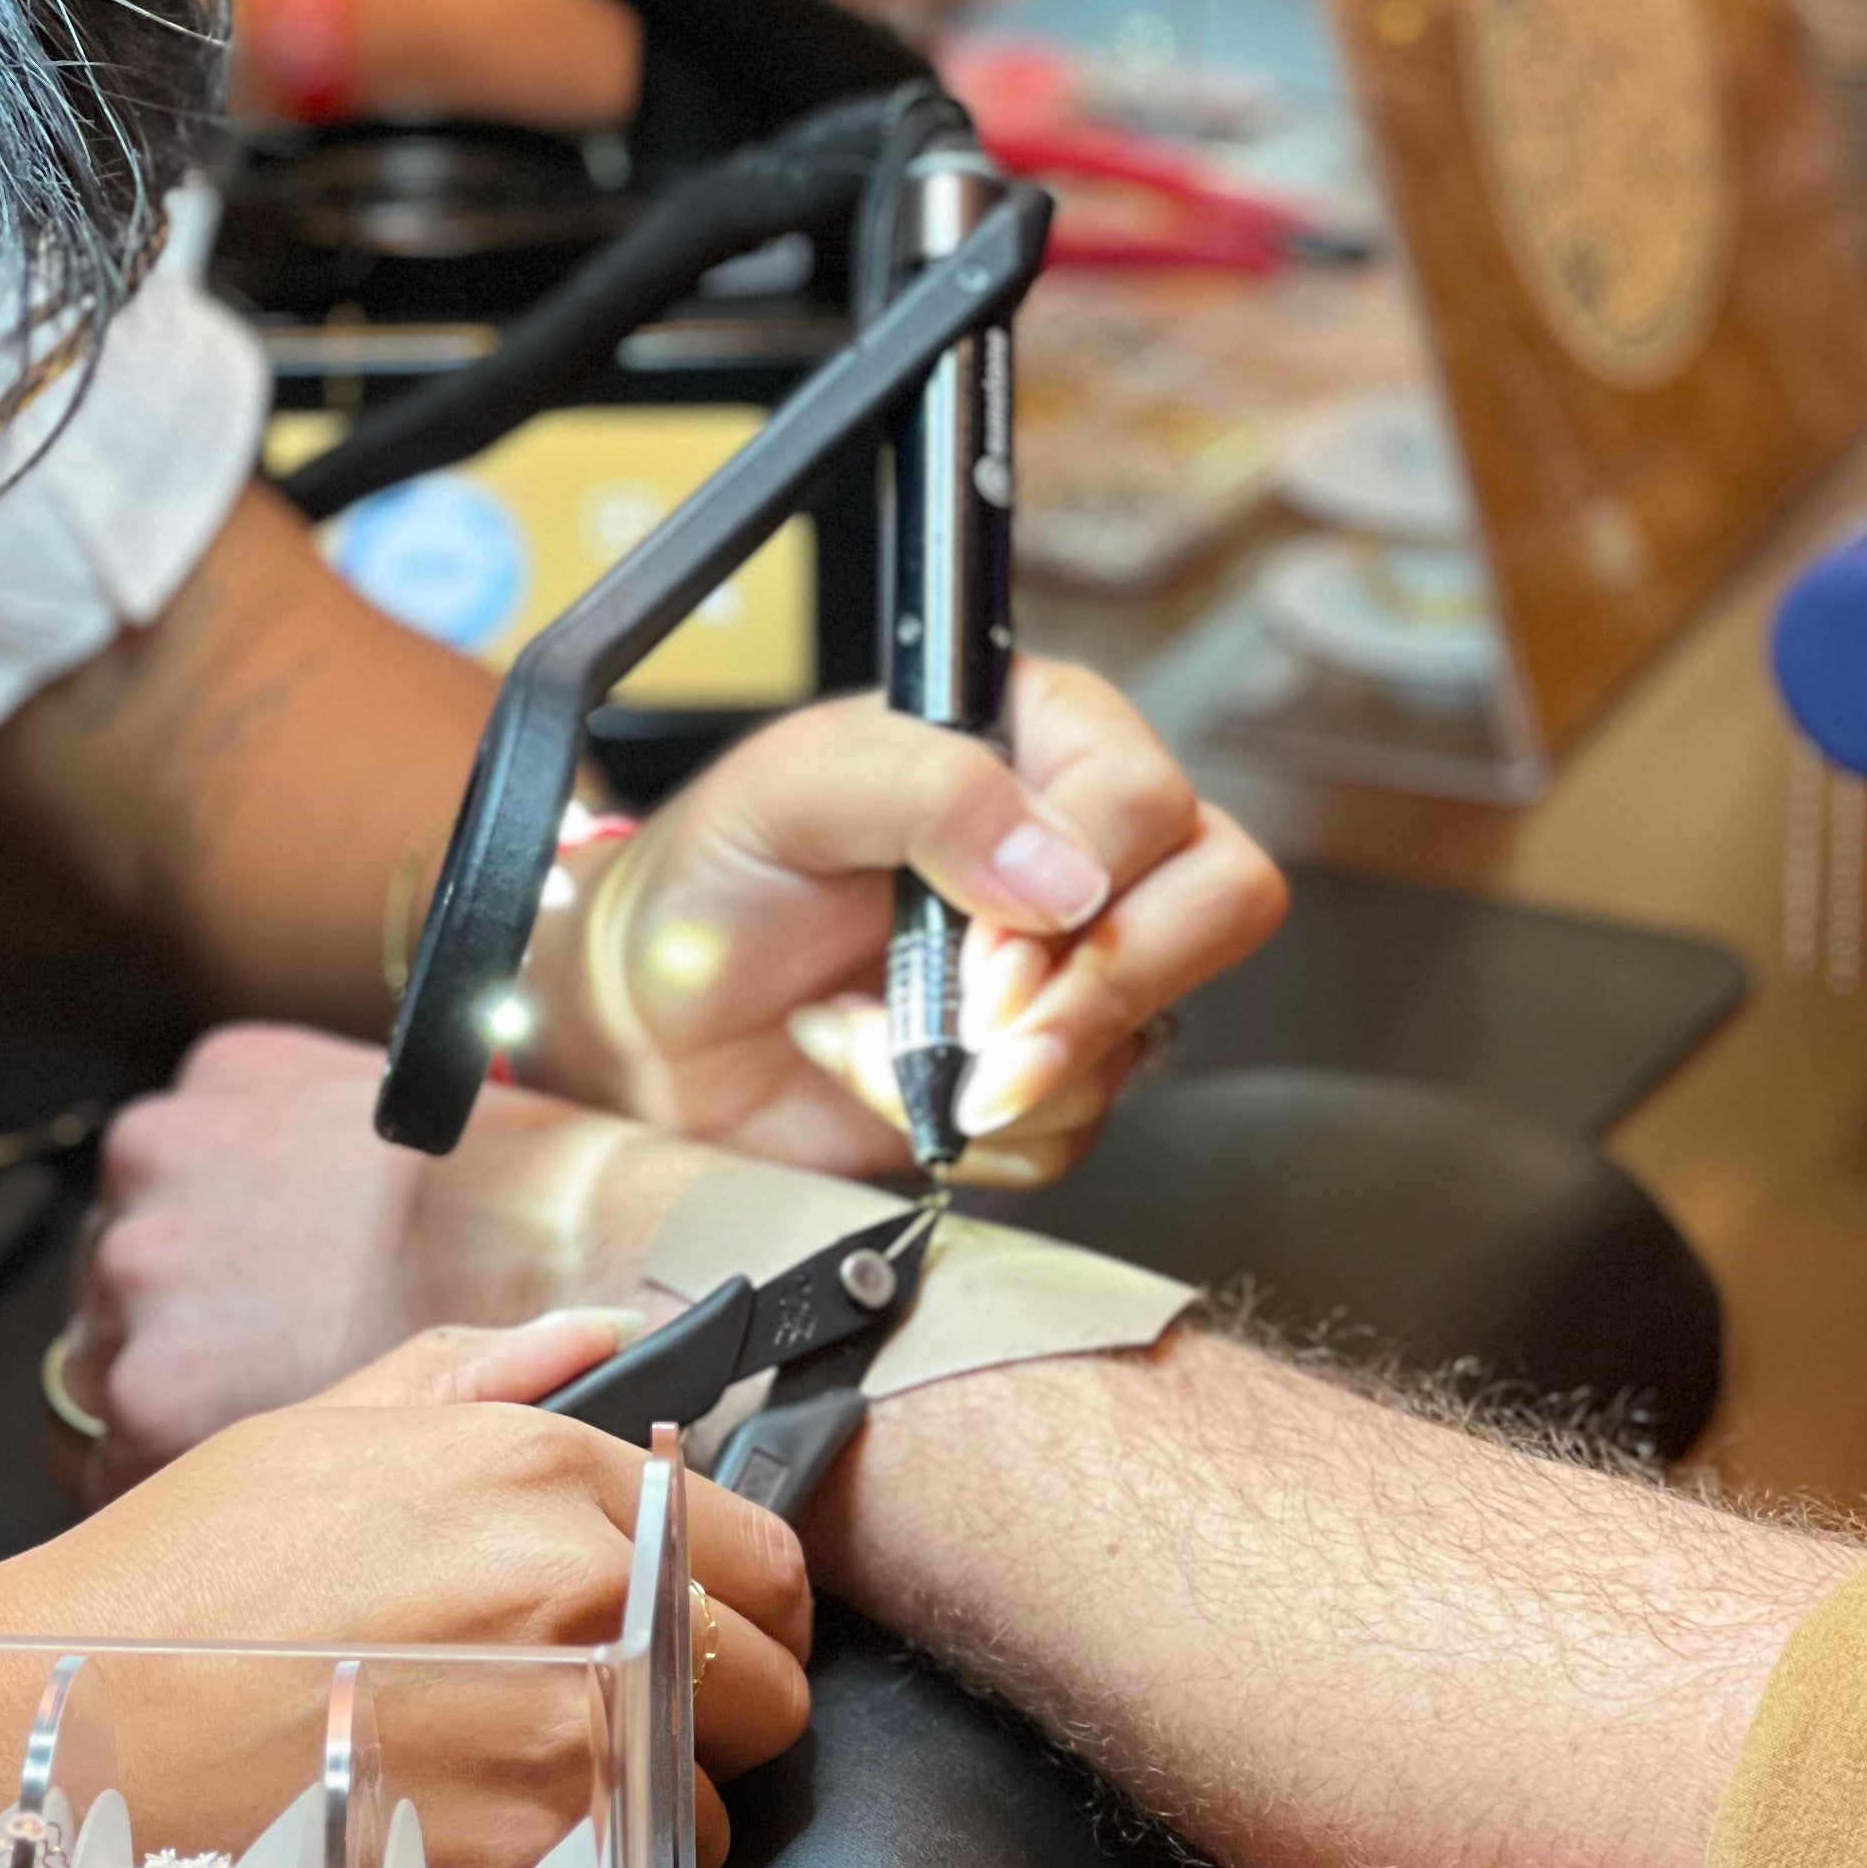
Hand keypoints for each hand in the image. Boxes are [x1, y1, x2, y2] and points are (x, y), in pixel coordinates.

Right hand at [38, 1315, 810, 1867]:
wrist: (70, 1730)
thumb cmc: (181, 1587)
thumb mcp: (325, 1433)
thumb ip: (486, 1376)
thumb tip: (600, 1335)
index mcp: (548, 1471)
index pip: (762, 1555)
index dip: (739, 1608)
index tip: (699, 1638)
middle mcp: (591, 1593)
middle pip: (770, 1689)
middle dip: (713, 1718)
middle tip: (605, 1729)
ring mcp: (576, 1734)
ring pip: (709, 1806)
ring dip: (642, 1816)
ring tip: (509, 1799)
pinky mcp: (542, 1860)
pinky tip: (486, 1859)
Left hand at [521, 668, 1285, 1187]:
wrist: (648, 1017)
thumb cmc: (710, 877)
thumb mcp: (790, 791)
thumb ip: (926, 792)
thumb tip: (1058, 872)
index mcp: (1039, 736)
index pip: (1148, 804)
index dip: (1080, 897)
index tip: (979, 959)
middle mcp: (1081, 843)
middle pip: (1218, 905)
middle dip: (1095, 997)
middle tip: (974, 1041)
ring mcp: (1075, 965)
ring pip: (1150, 1034)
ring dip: (993, 1071)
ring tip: (870, 1037)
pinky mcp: (1046, 1074)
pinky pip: (1081, 1127)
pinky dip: (971, 1131)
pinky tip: (880, 1076)